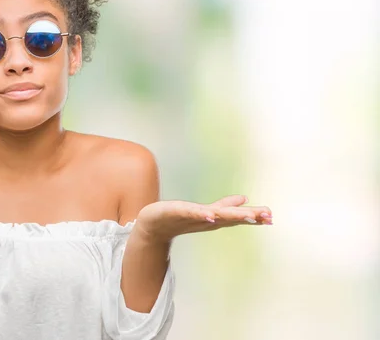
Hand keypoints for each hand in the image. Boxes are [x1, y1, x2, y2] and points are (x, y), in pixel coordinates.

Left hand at [135, 195, 272, 242]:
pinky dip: (201, 214)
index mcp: (214, 218)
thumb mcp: (205, 211)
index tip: (271, 217)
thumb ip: (225, 205)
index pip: (237, 217)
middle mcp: (206, 220)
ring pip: (214, 216)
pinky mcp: (178, 212)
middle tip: (267, 216)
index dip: (253, 217)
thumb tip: (244, 198)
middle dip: (248, 216)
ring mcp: (193, 217)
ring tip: (245, 212)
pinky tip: (211, 214)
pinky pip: (191, 213)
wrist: (153, 226)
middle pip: (230, 217)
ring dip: (229, 215)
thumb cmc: (179, 218)